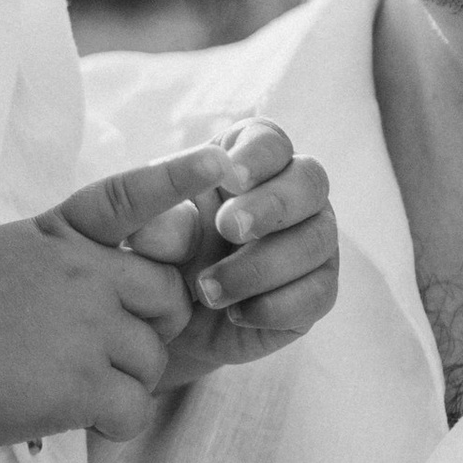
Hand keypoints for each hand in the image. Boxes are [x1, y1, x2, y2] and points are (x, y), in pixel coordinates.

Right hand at [0, 153, 206, 445]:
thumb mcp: (12, 250)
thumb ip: (69, 250)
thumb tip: (118, 271)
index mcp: (65, 234)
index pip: (132, 196)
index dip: (180, 175)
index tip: (222, 159)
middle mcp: (84, 273)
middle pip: (169, 297)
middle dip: (153, 328)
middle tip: (108, 350)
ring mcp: (86, 329)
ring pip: (153, 360)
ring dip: (126, 382)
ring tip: (74, 386)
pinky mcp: (81, 385)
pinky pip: (136, 408)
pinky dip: (115, 423)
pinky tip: (79, 417)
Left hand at [98, 120, 336, 382]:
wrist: (166, 321)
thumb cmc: (157, 258)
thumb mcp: (143, 237)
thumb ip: (154, 223)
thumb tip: (164, 221)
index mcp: (249, 162)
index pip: (271, 141)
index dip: (258, 156)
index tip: (231, 177)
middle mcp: (291, 195)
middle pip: (311, 181)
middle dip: (272, 205)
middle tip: (228, 229)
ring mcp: (310, 242)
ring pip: (317, 240)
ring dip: (263, 265)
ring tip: (209, 289)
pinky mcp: (315, 291)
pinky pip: (319, 293)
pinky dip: (278, 305)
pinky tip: (238, 314)